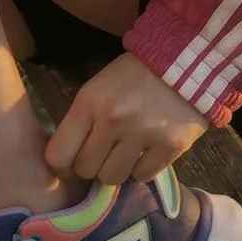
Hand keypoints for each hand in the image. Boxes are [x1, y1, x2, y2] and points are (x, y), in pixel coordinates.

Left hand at [44, 51, 207, 184]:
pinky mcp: (169, 147)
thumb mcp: (99, 87)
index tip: (70, 164)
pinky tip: (145, 151)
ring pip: (112, 178)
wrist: (182, 62)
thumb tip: (69, 158)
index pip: (58, 154)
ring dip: (115, 169)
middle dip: (91, 165)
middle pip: (85, 170)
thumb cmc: (133, 75)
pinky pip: (142, 176)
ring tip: (124, 152)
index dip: (61, 166)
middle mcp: (113, 120)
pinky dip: (141, 169)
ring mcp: (142, 134)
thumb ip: (83, 120)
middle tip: (102, 154)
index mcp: (90, 101)